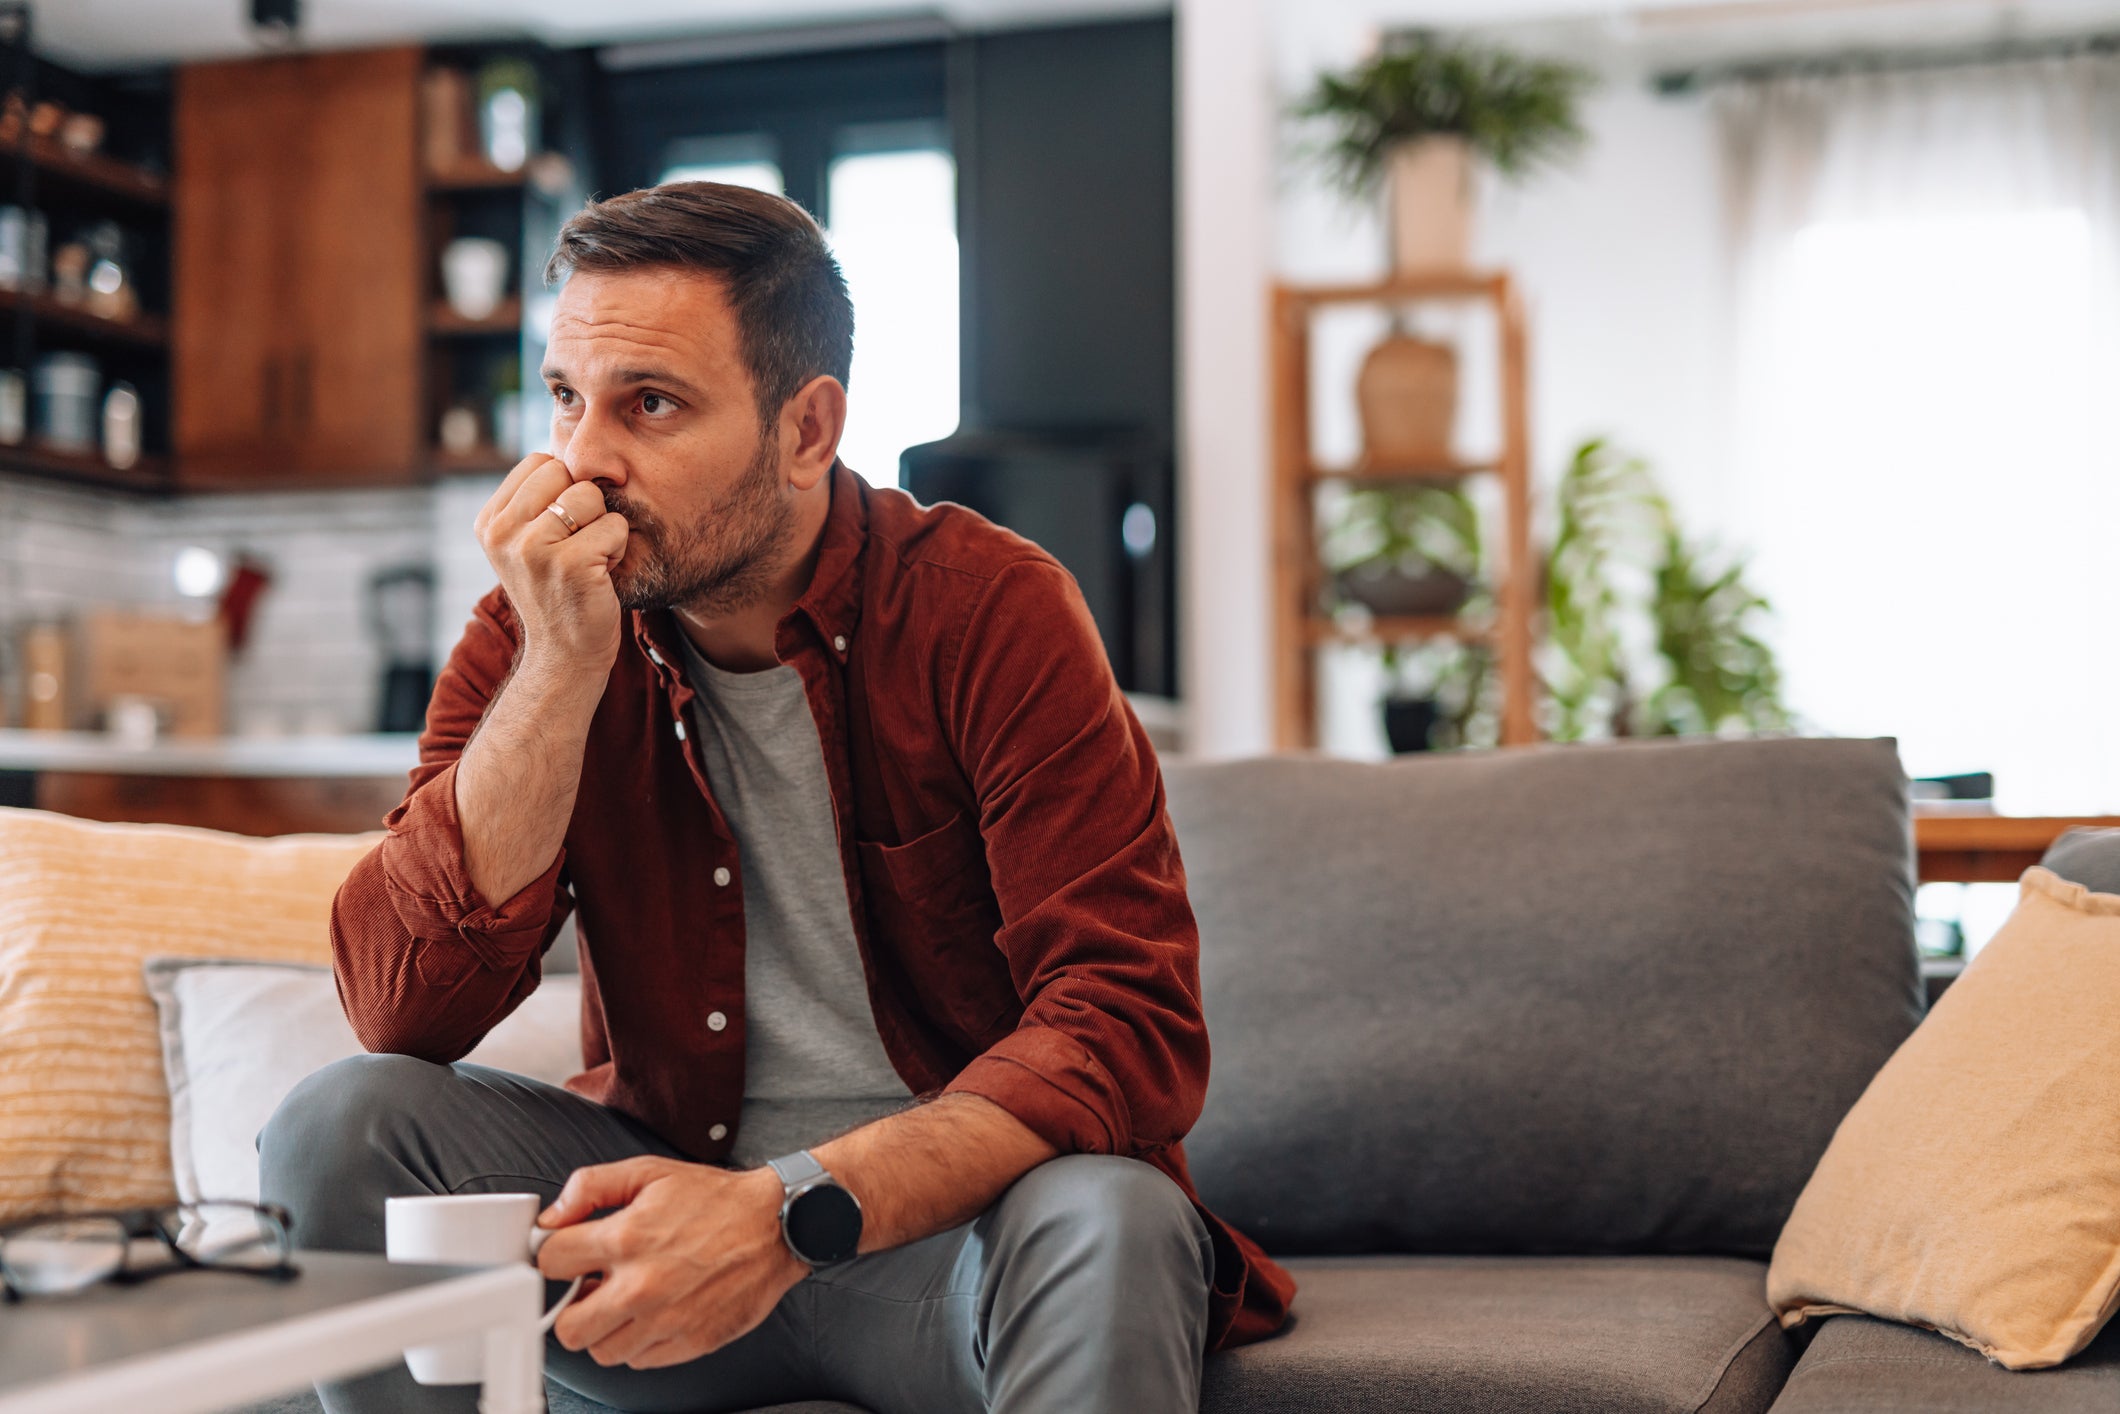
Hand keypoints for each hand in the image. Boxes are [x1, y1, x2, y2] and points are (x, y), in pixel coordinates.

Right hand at [473, 452, 629, 676]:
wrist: (566, 655)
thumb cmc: (559, 592)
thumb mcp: (530, 541)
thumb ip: (537, 497)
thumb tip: (570, 435)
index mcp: (489, 521)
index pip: (540, 461)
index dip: (564, 488)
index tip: (560, 530)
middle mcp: (502, 532)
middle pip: (566, 472)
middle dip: (584, 503)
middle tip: (577, 546)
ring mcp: (533, 549)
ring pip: (592, 497)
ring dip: (602, 527)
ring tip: (588, 560)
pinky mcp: (569, 565)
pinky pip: (614, 526)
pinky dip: (617, 548)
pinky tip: (600, 575)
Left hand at [534, 1158, 805, 1369]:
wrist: (776, 1225)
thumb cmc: (716, 1199)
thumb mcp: (650, 1172)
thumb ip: (591, 1186)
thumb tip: (552, 1217)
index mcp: (625, 1239)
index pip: (550, 1263)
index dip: (554, 1255)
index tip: (568, 1254)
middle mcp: (641, 1287)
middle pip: (567, 1327)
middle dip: (572, 1305)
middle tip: (593, 1287)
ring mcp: (665, 1321)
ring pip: (601, 1351)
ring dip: (606, 1328)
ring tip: (627, 1299)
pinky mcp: (690, 1343)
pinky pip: (639, 1360)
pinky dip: (639, 1341)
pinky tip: (654, 1312)